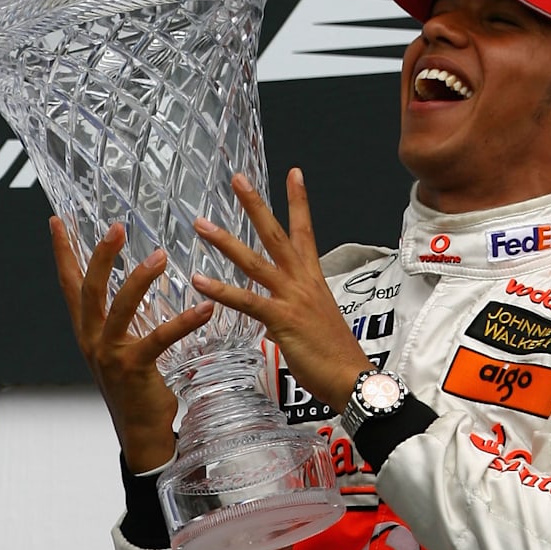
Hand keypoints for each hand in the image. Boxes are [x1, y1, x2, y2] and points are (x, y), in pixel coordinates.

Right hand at [49, 217, 212, 472]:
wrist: (140, 434)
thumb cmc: (136, 389)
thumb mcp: (121, 349)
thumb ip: (123, 322)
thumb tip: (134, 290)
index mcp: (88, 332)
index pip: (70, 285)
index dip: (63, 253)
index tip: (57, 221)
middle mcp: (93, 340)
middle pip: (89, 291)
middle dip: (100, 256)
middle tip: (116, 227)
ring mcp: (110, 356)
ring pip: (118, 309)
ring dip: (139, 281)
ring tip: (159, 256)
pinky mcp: (134, 370)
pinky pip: (158, 340)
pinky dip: (182, 322)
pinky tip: (204, 308)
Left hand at [189, 169, 373, 411]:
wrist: (351, 376)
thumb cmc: (335, 354)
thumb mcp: (316, 321)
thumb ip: (295, 309)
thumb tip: (279, 312)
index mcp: (313, 278)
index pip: (305, 231)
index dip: (299, 201)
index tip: (294, 172)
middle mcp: (303, 281)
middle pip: (275, 234)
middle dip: (256, 204)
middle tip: (237, 179)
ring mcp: (292, 298)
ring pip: (254, 262)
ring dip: (226, 241)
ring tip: (201, 224)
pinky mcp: (282, 320)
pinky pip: (246, 301)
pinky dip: (221, 290)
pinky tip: (199, 281)